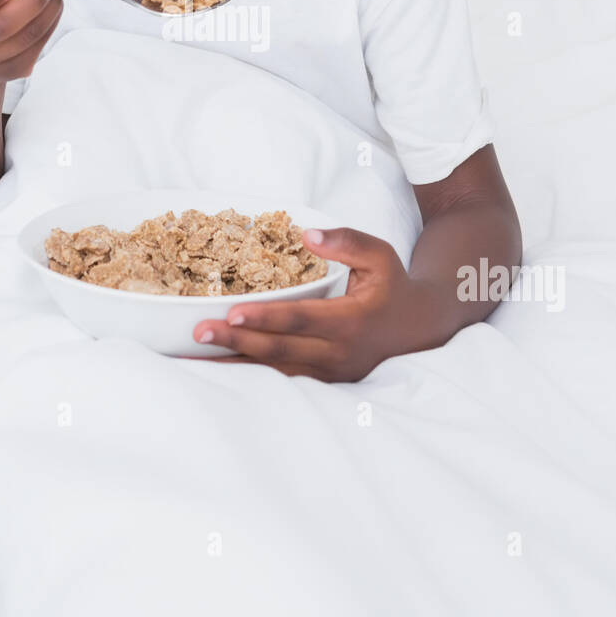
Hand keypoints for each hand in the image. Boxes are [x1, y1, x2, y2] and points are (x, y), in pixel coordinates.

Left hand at [192, 228, 445, 382]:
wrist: (417, 328)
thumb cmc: (392, 286)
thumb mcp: (380, 255)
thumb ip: (347, 241)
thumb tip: (307, 234)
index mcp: (351, 321)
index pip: (300, 319)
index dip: (265, 318)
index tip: (232, 312)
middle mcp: (339, 353)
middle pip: (280, 350)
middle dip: (237, 341)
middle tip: (199, 333)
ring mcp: (331, 373)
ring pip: (276, 373)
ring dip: (236, 363)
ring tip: (197, 355)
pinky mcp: (324, 382)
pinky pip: (283, 381)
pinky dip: (250, 375)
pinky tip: (221, 367)